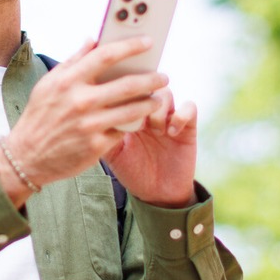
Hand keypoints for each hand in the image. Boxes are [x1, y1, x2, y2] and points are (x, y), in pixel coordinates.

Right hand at [0, 37, 167, 204]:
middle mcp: (80, 101)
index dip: (130, 46)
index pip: (106, 56)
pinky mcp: (96, 146)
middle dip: (151, 79)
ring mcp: (89, 125)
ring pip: (133, 110)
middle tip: (163, 76)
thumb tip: (92, 39)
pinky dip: (134, 124)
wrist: (26, 157)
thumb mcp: (49, 84)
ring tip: (158, 99)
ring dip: (150, 103)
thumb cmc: (39, 116)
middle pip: (127, 84)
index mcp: (68, 81)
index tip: (148, 42)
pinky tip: (141, 120)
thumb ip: (74, 61)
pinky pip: (124, 131)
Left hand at [104, 90, 198, 208]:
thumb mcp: (112, 154)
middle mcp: (149, 111)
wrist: (157, 193)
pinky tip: (171, 132)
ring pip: (166, 93)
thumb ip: (103, 134)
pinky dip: (180, 116)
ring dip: (159, 108)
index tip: (116, 101)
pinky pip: (189, 107)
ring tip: (154, 130)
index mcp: (129, 113)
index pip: (126, 89)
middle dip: (141, 97)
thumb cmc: (133, 172)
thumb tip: (89, 116)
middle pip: (146, 85)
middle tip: (136, 114)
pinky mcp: (188, 127)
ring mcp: (168, 117)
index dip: (121, 90)